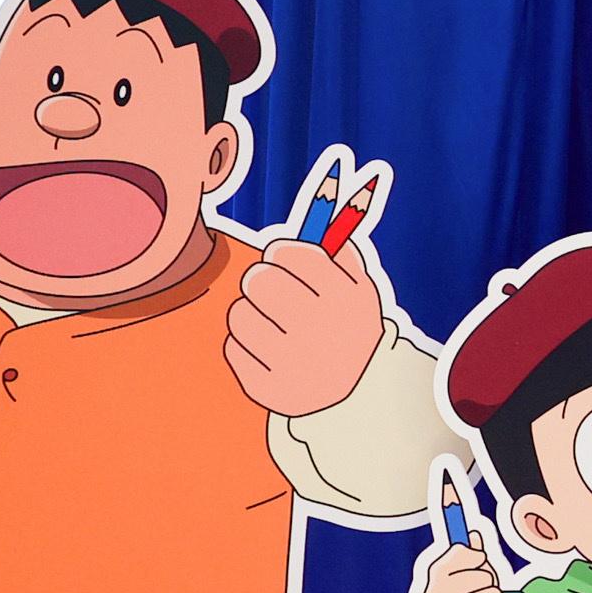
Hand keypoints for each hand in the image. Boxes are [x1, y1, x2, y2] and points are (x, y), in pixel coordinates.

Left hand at [225, 233, 392, 419]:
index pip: (287, 253)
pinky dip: (245, 346)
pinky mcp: (268, 389)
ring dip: (250, 314)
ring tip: (273, 324)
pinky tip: (268, 351)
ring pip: (238, 314)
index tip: (288, 265)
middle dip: (262, 282)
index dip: (282, 255)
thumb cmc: (349, 326)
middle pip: (257, 281)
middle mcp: (321, 332)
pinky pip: (232, 348)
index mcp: (345, 300)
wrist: (356, 394)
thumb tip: (325, 198)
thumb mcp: (360, 287)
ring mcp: (293, 364)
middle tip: (274, 292)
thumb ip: (339, 248)